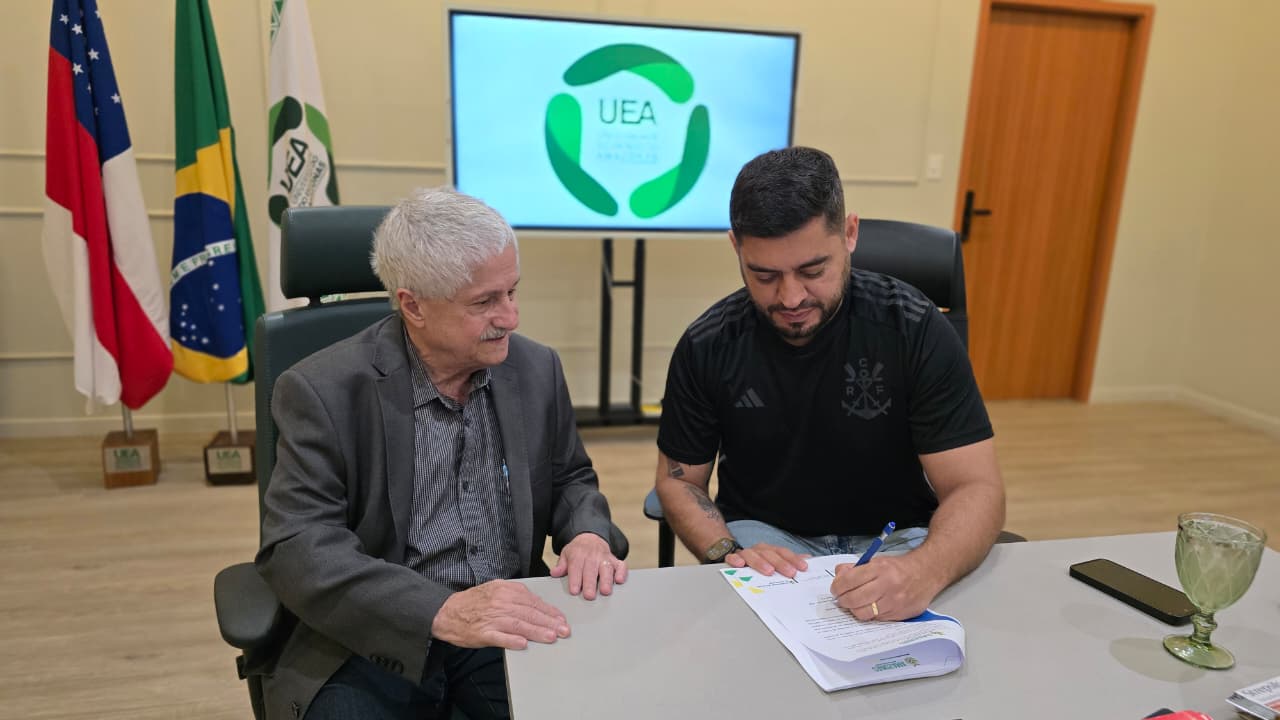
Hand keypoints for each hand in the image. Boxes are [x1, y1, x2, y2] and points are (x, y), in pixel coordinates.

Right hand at [431, 579, 569, 649]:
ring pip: (519, 624)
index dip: (549, 611)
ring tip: (551, 637)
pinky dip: (512, 640)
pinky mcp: (482, 632)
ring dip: (537, 632)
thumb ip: (515, 596)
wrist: (446, 612)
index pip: (532, 601)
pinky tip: (523, 644)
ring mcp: (491, 618)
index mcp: (505, 590)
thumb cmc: (473, 602)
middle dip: (549, 622)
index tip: (561, 619)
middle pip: (529, 612)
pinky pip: (499, 636)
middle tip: (564, 630)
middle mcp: (500, 602)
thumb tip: (537, 606)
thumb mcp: (495, 590)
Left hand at [551, 532, 626, 599]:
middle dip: (590, 583)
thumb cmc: (577, 551)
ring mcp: (604, 558)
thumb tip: (554, 573)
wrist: (590, 537)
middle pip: (591, 570)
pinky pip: (621, 565)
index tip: (574, 590)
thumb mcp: (566, 554)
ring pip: (606, 568)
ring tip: (605, 591)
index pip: (576, 567)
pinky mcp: (615, 560)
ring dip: (606, 580)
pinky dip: (622, 572)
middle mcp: (592, 556)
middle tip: (589, 596)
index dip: (575, 579)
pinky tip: (620, 580)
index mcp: (578, 554)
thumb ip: (561, 565)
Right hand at [726, 542, 809, 578]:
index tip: (802, 567)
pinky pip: (732, 557)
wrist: (734, 555)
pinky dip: (735, 559)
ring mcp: (745, 554)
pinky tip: (740, 565)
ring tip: (768, 571)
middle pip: (770, 554)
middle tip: (790, 572)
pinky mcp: (732, 559)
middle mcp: (758, 550)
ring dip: (761, 562)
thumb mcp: (774, 560)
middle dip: (781, 563)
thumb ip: (789, 561)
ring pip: (753, 555)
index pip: (783, 552)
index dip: (794, 559)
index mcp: (769, 550)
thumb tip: (807, 559)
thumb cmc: (757, 561)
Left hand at [829, 554, 941, 621]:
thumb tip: (838, 576)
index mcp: (879, 569)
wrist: (926, 573)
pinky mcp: (900, 614)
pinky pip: (877, 619)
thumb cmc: (898, 568)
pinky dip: (870, 615)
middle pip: (854, 599)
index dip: (837, 587)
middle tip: (841, 600)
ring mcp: (894, 602)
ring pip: (864, 613)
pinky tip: (870, 607)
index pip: (849, 580)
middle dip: (843, 601)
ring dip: (855, 610)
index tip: (835, 590)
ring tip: (855, 605)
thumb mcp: (876, 561)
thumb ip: (855, 568)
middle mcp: (887, 585)